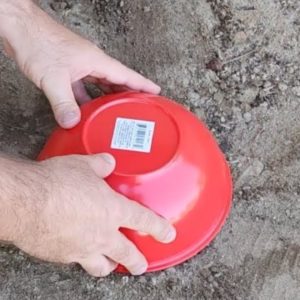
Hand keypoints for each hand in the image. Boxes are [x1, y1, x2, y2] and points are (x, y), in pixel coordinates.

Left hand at [2, 2, 159, 127]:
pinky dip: (88, 99)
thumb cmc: (38, 42)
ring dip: (109, 97)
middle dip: (129, 93)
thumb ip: (64, 103)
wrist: (19, 27)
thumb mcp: (53, 77)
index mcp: (97, 61)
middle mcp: (92, 63)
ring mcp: (80, 65)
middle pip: (117, 81)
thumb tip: (72, 122)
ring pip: (101, 85)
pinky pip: (84, 87)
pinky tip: (87, 109)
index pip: (127, 75)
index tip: (156, 92)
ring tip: (117, 112)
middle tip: (139, 107)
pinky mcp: (68, 69)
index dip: (143, 85)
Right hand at [14, 154, 175, 276]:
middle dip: (136, 261)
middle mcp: (101, 234)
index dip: (159, 229)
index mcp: (112, 211)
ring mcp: (81, 248)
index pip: (144, 221)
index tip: (168, 235)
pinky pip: (75, 261)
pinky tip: (76, 248)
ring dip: (108, 264)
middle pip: (126, 254)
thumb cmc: (56, 182)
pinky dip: (80, 257)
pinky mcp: (61, 256)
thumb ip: (100, 165)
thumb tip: (108, 161)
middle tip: (140, 264)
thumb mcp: (83, 166)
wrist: (25, 202)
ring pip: (101, 266)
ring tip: (110, 262)